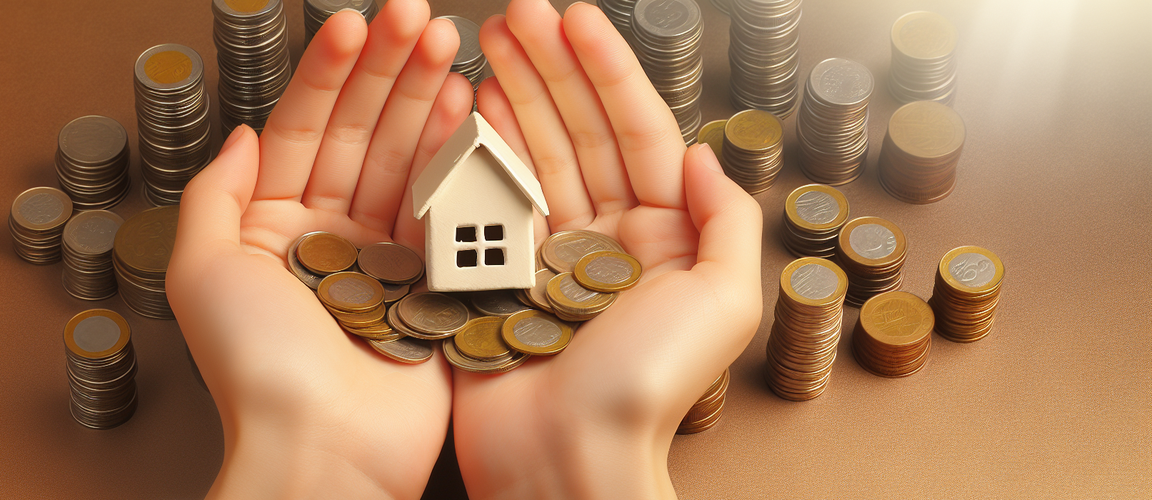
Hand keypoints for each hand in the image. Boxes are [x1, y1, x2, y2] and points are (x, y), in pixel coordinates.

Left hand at [165, 1, 473, 496]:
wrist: (327, 447)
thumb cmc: (258, 374)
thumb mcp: (203, 271)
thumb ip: (215, 194)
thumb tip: (239, 135)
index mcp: (274, 229)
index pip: (305, 130)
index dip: (330, 74)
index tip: (354, 27)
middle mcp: (331, 237)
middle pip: (363, 134)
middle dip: (389, 71)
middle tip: (415, 18)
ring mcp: (386, 257)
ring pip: (409, 161)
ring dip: (427, 100)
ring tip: (446, 46)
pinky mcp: (433, 282)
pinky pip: (447, 208)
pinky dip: (460, 158)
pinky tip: (466, 111)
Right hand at [450, 1, 762, 497]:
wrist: (567, 458)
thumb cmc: (645, 390)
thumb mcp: (721, 301)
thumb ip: (727, 220)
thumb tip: (707, 155)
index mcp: (663, 238)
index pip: (637, 130)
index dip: (604, 69)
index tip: (574, 19)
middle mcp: (606, 240)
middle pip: (578, 131)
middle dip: (549, 66)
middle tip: (518, 12)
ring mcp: (548, 256)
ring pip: (531, 156)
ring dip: (512, 95)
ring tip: (490, 42)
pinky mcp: (497, 278)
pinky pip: (487, 202)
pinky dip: (475, 153)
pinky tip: (466, 109)